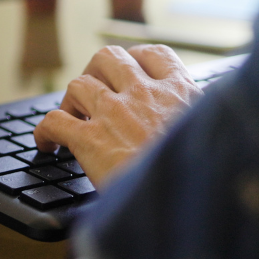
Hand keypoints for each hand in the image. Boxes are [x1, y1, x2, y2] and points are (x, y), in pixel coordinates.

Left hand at [33, 45, 202, 188]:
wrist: (191, 203)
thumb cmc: (204, 179)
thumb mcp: (213, 138)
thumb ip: (197, 121)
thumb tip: (189, 122)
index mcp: (181, 94)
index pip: (155, 54)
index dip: (136, 59)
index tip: (130, 72)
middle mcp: (145, 95)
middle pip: (108, 57)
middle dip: (96, 71)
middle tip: (95, 93)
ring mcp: (115, 113)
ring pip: (78, 84)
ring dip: (71, 99)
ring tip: (73, 117)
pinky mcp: (90, 139)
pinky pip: (54, 121)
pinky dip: (45, 131)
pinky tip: (48, 143)